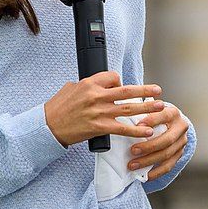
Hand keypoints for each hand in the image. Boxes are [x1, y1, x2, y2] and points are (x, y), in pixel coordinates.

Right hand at [45, 71, 164, 146]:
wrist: (47, 126)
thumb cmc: (57, 108)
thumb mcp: (70, 88)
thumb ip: (86, 85)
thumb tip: (97, 84)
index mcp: (90, 83)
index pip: (113, 77)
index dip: (120, 81)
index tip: (122, 87)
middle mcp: (97, 95)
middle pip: (127, 91)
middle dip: (145, 90)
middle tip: (158, 90)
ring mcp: (99, 112)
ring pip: (128, 108)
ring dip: (146, 107)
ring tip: (160, 106)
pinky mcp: (99, 127)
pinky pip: (122, 128)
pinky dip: (136, 130)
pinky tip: (147, 131)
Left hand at [129, 104, 188, 181]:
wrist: (173, 122)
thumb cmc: (157, 115)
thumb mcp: (152, 109)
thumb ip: (143, 112)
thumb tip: (126, 118)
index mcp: (173, 113)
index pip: (164, 116)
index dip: (152, 120)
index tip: (137, 125)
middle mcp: (181, 127)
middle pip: (167, 139)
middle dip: (149, 146)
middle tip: (133, 150)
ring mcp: (182, 142)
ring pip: (167, 154)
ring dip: (148, 161)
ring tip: (133, 165)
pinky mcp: (179, 154)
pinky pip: (168, 166)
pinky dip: (156, 172)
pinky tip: (145, 176)